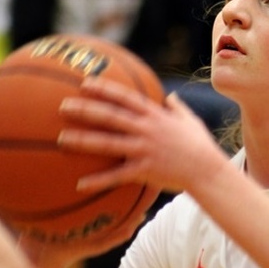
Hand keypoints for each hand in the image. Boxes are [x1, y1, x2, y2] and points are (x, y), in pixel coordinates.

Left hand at [58, 77, 229, 195]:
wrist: (207, 171)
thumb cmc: (200, 146)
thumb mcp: (190, 121)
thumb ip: (177, 107)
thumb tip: (170, 97)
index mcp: (155, 116)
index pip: (125, 98)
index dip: (104, 89)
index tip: (85, 83)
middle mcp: (146, 129)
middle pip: (110, 117)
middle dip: (85, 109)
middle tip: (62, 106)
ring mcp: (144, 149)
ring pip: (107, 143)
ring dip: (82, 140)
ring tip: (61, 139)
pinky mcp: (144, 170)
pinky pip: (116, 176)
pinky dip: (97, 181)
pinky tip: (80, 184)